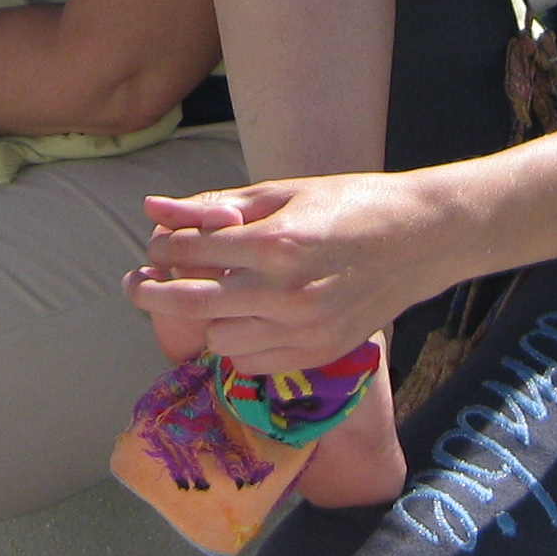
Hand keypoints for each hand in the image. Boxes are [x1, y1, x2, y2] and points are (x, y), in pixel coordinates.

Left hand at [124, 173, 456, 374]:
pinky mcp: (319, 354)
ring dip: (204, 319)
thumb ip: (215, 205)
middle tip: (135, 284)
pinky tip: (243, 319)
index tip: (155, 247)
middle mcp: (287, 293)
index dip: (163, 248)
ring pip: (218, 340)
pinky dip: (238, 343)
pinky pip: (252, 362)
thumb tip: (153, 209)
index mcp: (277, 243)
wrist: (421, 240)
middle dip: (151, 293)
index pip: (192, 252)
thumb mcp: (284, 192)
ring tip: (206, 298)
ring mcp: (305, 330)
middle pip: (191, 304)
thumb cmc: (352, 204)